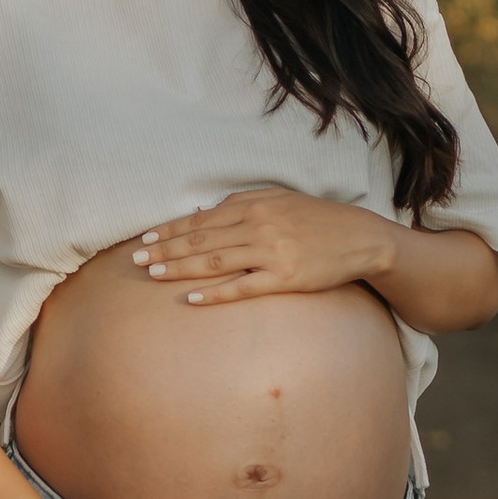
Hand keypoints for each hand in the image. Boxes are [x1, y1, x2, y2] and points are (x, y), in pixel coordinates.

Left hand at [130, 188, 396, 305]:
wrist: (361, 237)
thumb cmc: (317, 219)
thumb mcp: (280, 200)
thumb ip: (242, 204)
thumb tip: (203, 213)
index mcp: (255, 205)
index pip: (201, 219)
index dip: (170, 230)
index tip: (145, 240)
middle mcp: (259, 225)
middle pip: (201, 240)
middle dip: (165, 250)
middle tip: (136, 261)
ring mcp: (271, 252)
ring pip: (214, 262)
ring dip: (179, 269)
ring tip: (153, 276)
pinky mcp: (284, 277)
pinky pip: (242, 287)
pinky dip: (214, 293)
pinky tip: (192, 298)